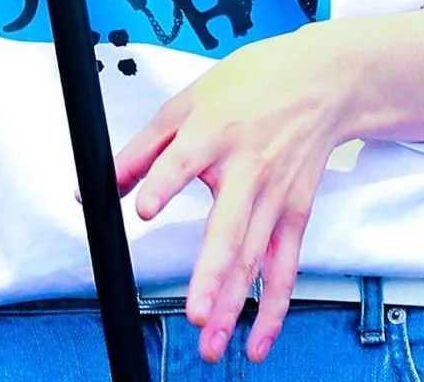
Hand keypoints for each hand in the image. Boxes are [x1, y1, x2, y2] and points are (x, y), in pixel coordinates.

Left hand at [112, 26, 353, 364]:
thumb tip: (102, 183)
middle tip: (193, 313)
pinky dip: (273, 307)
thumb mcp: (188, 101)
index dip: (164, 183)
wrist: (321, 82)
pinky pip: (284, 267)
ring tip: (210, 340)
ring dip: (233, 304)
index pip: (184, 160)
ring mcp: (276, 195)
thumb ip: (144, 147)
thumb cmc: (251, 86)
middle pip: (229, 227)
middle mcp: (248, 168)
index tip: (146, 208)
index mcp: (214, 132)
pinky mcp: (296, 213)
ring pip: (254, 258)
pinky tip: (256, 340)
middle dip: (211, 274)